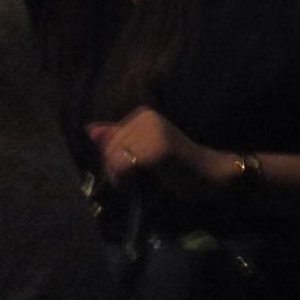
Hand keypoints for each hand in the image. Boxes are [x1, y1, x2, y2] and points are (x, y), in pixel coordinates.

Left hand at [87, 106, 236, 201]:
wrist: (210, 173)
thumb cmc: (178, 164)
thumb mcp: (143, 149)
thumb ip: (117, 139)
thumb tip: (89, 129)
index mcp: (143, 114)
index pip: (109, 141)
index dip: (115, 160)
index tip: (134, 170)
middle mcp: (146, 117)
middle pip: (109, 150)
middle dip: (117, 172)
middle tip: (137, 181)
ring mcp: (153, 132)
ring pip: (113, 160)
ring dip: (121, 179)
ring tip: (139, 183)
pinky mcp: (157, 149)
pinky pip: (123, 168)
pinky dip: (127, 182)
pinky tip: (140, 185)